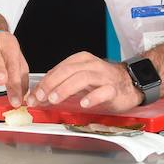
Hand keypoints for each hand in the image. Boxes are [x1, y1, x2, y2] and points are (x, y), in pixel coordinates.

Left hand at [27, 51, 142, 111]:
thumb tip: (39, 96)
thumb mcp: (80, 81)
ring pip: (82, 78)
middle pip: (68, 71)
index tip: (34, 95)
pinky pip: (103, 91)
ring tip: (54, 99)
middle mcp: (91, 65)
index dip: (45, 82)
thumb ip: (61, 85)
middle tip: (40, 96)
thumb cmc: (101, 82)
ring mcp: (103, 76)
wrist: (130, 84)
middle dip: (51, 84)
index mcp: (81, 60)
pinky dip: (92, 97)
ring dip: (66, 88)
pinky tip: (84, 103)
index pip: (59, 68)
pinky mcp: (114, 89)